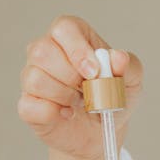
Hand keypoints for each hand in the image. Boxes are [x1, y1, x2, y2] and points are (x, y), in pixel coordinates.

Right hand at [18, 14, 143, 159]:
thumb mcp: (131, 81)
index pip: (64, 28)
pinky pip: (29, 105)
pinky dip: (54, 113)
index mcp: (73, 37)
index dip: (77, 49)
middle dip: (71, 76)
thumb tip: (118, 57)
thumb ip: (130, 66)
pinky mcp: (28, 104)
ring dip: (65, 96)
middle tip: (88, 90)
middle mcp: (47, 52)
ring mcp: (33, 77)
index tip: (94, 72)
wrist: (104, 132)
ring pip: (36, 79)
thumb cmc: (113, 98)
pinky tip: (67, 114)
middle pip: (43, 51)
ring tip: (80, 102)